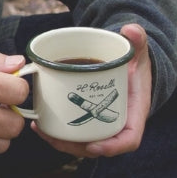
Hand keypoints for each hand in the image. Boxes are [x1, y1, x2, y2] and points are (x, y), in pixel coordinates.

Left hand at [31, 23, 151, 158]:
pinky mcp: (89, 120)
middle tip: (54, 137)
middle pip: (100, 146)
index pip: (129, 139)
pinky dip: (58, 133)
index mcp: (134, 112)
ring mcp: (102, 124)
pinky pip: (75, 133)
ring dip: (62, 143)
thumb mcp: (137, 50)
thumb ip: (137, 40)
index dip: (112, 146)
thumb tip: (131, 30)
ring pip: (83, 143)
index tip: (93, 146)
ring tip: (41, 129)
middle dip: (76, 147)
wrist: (129, 66)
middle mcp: (119, 123)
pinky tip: (39, 124)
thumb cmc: (135, 62)